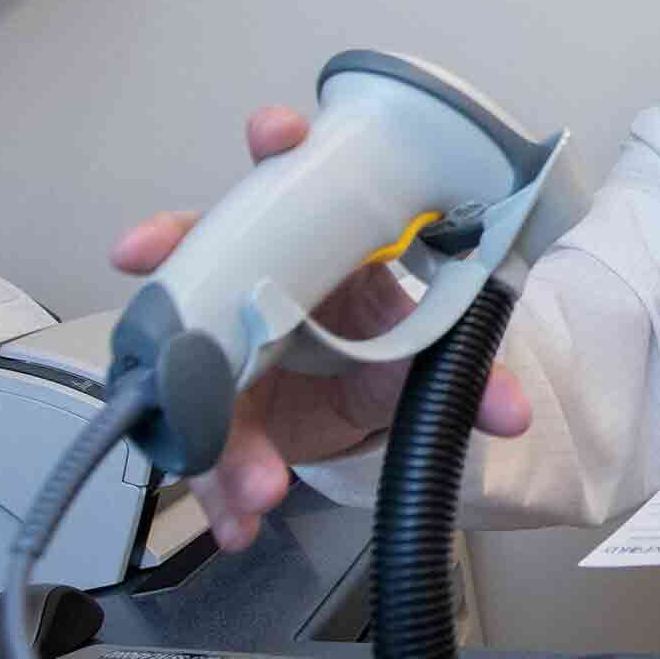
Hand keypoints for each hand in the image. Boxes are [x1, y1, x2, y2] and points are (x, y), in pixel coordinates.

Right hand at [109, 105, 529, 550]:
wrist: (368, 408)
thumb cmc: (387, 346)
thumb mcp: (429, 354)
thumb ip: (467, 373)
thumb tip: (509, 408)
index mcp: (314, 243)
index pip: (288, 176)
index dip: (276, 147)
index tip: (275, 135)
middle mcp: (251, 281)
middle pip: (200, 250)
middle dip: (174, 248)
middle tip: (150, 251)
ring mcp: (221, 343)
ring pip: (184, 361)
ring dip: (206, 419)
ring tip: (253, 481)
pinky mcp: (212, 409)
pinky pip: (202, 449)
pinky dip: (221, 491)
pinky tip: (239, 523)